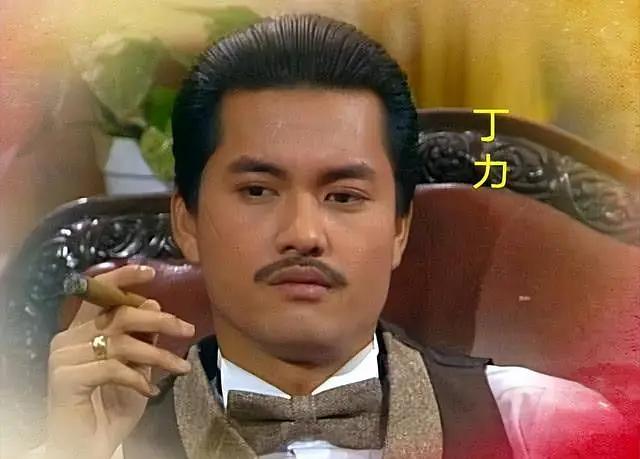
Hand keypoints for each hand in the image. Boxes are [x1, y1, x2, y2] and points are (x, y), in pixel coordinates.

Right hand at [45, 265, 194, 458]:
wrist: (85, 447)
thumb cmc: (110, 408)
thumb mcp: (135, 368)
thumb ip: (141, 338)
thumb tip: (154, 304)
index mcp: (80, 331)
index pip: (98, 295)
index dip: (122, 279)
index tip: (150, 271)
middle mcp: (67, 339)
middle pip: (118, 315)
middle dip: (159, 320)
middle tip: (186, 328)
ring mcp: (63, 358)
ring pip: (122, 343)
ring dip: (158, 355)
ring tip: (181, 367)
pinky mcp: (66, 378)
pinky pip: (112, 368)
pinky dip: (138, 379)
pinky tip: (150, 392)